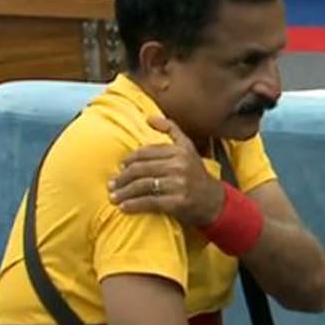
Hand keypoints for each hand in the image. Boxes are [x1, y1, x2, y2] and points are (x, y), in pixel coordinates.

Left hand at [109, 116, 224, 226]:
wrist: (213, 200)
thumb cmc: (196, 173)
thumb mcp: (188, 147)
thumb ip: (171, 130)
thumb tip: (149, 118)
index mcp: (180, 150)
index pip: (146, 152)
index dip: (130, 160)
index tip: (120, 167)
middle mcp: (180, 165)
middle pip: (141, 169)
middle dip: (123, 177)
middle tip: (112, 184)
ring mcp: (179, 184)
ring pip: (143, 185)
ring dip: (124, 192)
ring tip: (113, 196)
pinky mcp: (177, 202)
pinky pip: (150, 202)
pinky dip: (134, 205)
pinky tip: (124, 207)